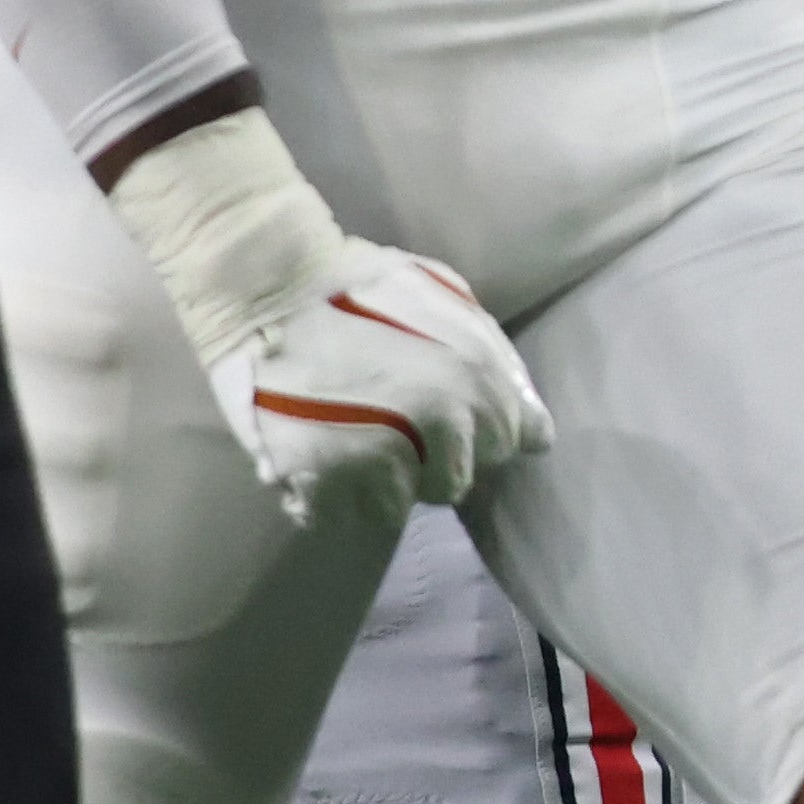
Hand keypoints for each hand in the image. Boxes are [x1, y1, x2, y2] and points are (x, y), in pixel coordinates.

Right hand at [103, 103, 544, 509]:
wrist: (265, 284)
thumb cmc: (358, 285)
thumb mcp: (449, 301)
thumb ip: (495, 364)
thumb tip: (538, 434)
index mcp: (479, 378)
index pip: (516, 441)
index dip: (480, 431)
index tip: (445, 418)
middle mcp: (444, 422)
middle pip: (459, 480)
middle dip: (430, 462)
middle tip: (383, 425)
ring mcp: (386, 455)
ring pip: (402, 506)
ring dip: (376, 484)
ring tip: (344, 439)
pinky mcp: (327, 481)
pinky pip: (341, 518)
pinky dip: (327, 499)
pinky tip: (313, 459)